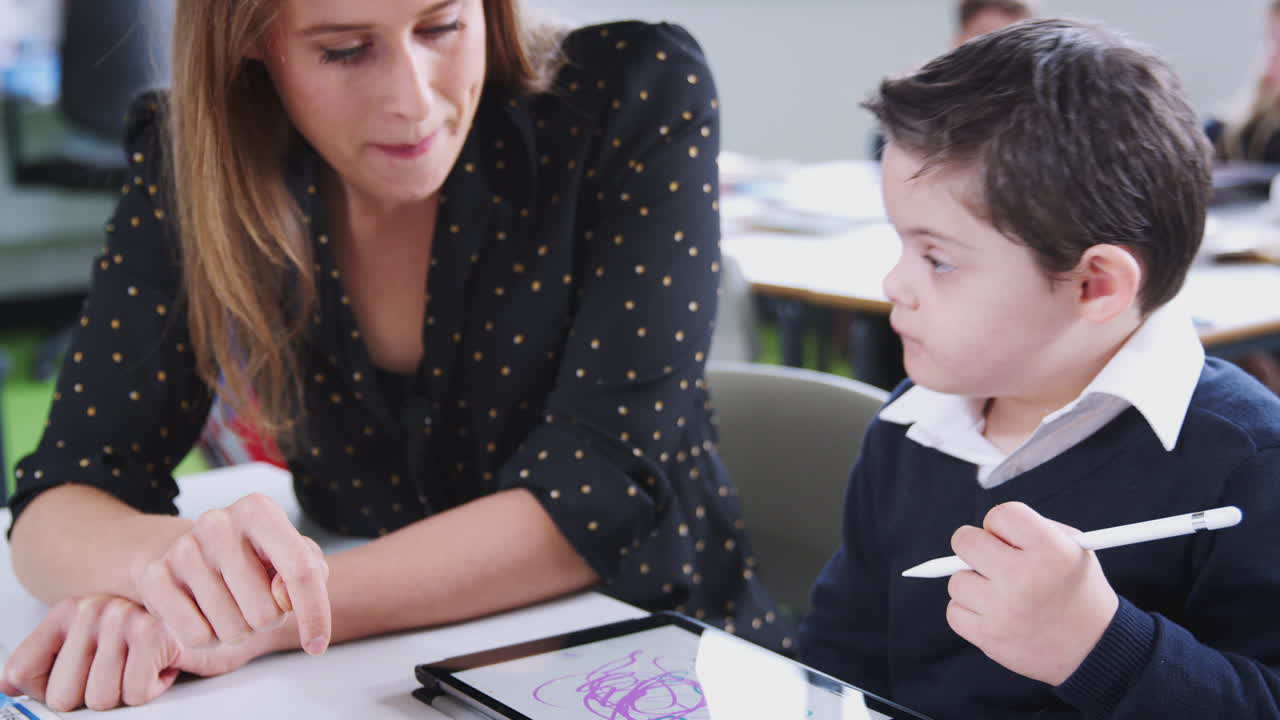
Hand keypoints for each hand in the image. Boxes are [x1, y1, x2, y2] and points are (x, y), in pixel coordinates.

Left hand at [0, 595, 262, 711]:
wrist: (226, 617)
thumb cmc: (162, 637)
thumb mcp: (95, 645)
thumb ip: (50, 659)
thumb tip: (8, 687)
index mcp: (71, 608)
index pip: (22, 673)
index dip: (53, 690)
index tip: (86, 676)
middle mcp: (93, 608)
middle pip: (63, 697)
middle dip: (99, 696)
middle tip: (128, 672)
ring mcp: (124, 618)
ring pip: (100, 698)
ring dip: (130, 692)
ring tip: (150, 665)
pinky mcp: (155, 634)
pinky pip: (134, 693)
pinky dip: (155, 687)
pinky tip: (169, 664)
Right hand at [129, 493, 330, 654]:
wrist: (186, 551)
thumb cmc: (252, 556)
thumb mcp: (291, 554)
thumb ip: (309, 572)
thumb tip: (283, 597)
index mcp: (258, 510)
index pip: (300, 570)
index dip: (315, 614)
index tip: (317, 646)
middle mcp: (218, 522)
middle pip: (266, 610)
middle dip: (267, 620)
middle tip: (253, 601)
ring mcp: (183, 549)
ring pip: (232, 629)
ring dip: (238, 630)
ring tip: (229, 605)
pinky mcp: (155, 578)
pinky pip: (197, 637)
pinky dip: (208, 639)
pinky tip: (204, 615)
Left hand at [945, 502, 1118, 685]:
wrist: (1095, 649)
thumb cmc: (1078, 592)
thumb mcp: (1074, 548)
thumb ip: (1030, 530)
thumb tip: (984, 528)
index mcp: (1051, 550)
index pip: (1000, 514)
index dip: (1000, 524)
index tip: (1006, 537)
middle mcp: (1024, 578)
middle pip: (965, 542)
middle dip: (974, 546)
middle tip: (989, 558)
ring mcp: (1004, 610)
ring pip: (957, 579)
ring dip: (973, 583)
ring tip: (1000, 593)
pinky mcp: (989, 636)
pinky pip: (954, 612)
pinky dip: (969, 611)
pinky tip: (993, 613)